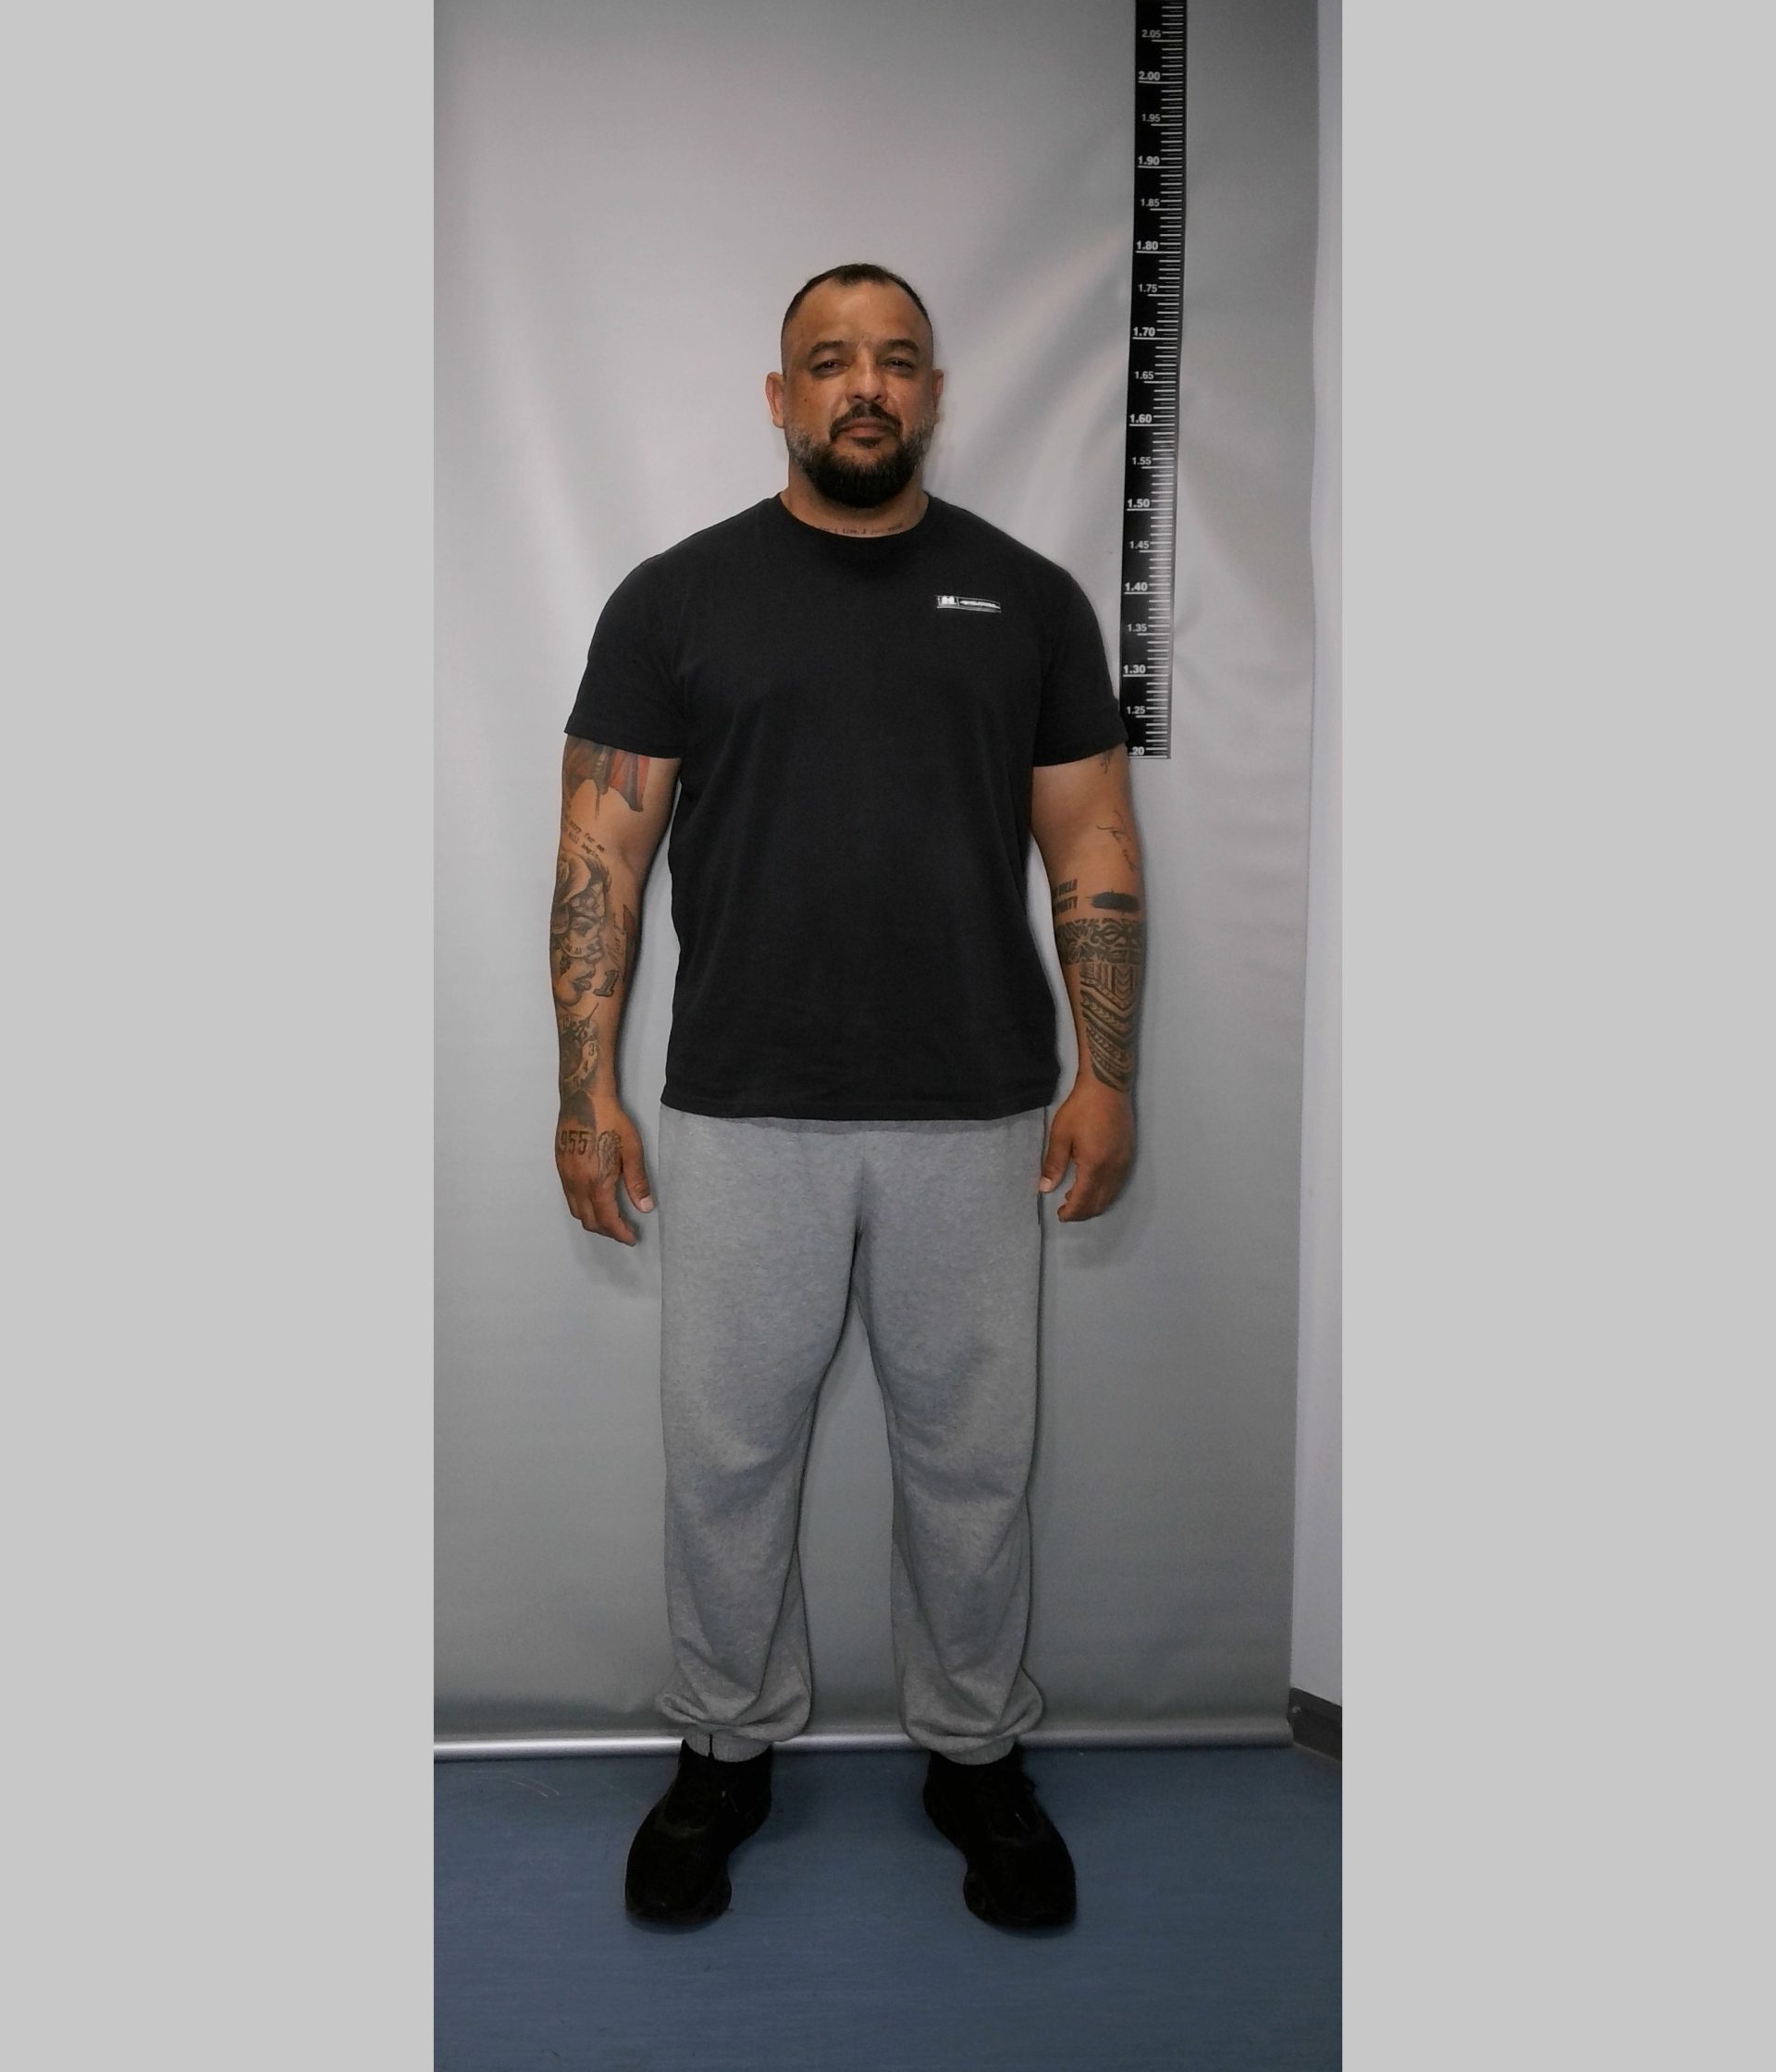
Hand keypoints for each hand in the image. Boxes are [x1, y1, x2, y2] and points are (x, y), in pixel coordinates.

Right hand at [555, 1101, 654, 1244]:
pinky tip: (593, 1200)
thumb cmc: (612, 1121)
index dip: (620, 1233)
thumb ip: (637, 1182)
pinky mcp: (559, 1166)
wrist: (583, 1099)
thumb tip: (645, 1208)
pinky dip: (581, 1207)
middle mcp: (577, 1184)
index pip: (607, 1220)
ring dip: (592, 1221)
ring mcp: (565, 1176)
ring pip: (575, 1211)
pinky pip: (568, 1197)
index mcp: (596, 1183)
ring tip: (609, 1220)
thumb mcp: (632, 1151)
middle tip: (623, 1231)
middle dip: (606, 1231)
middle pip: (588, 1221)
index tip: (631, 1238)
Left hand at [1038, 1080, 1133, 1221]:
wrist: (1108, 1087)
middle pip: (1100, 1203)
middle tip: (1065, 1210)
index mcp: (1095, 1166)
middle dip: (1082, 1212)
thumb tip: (1045, 1189)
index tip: (1059, 1215)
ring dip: (1094, 1202)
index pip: (1083, 1201)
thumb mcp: (1060, 1135)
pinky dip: (1104, 1191)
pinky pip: (1117, 1184)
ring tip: (1074, 1197)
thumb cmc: (1081, 1108)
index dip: (1071, 1212)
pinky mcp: (1129, 1155)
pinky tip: (1091, 1183)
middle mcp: (1113, 1169)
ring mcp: (1124, 1163)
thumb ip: (1053, 1164)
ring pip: (1111, 1195)